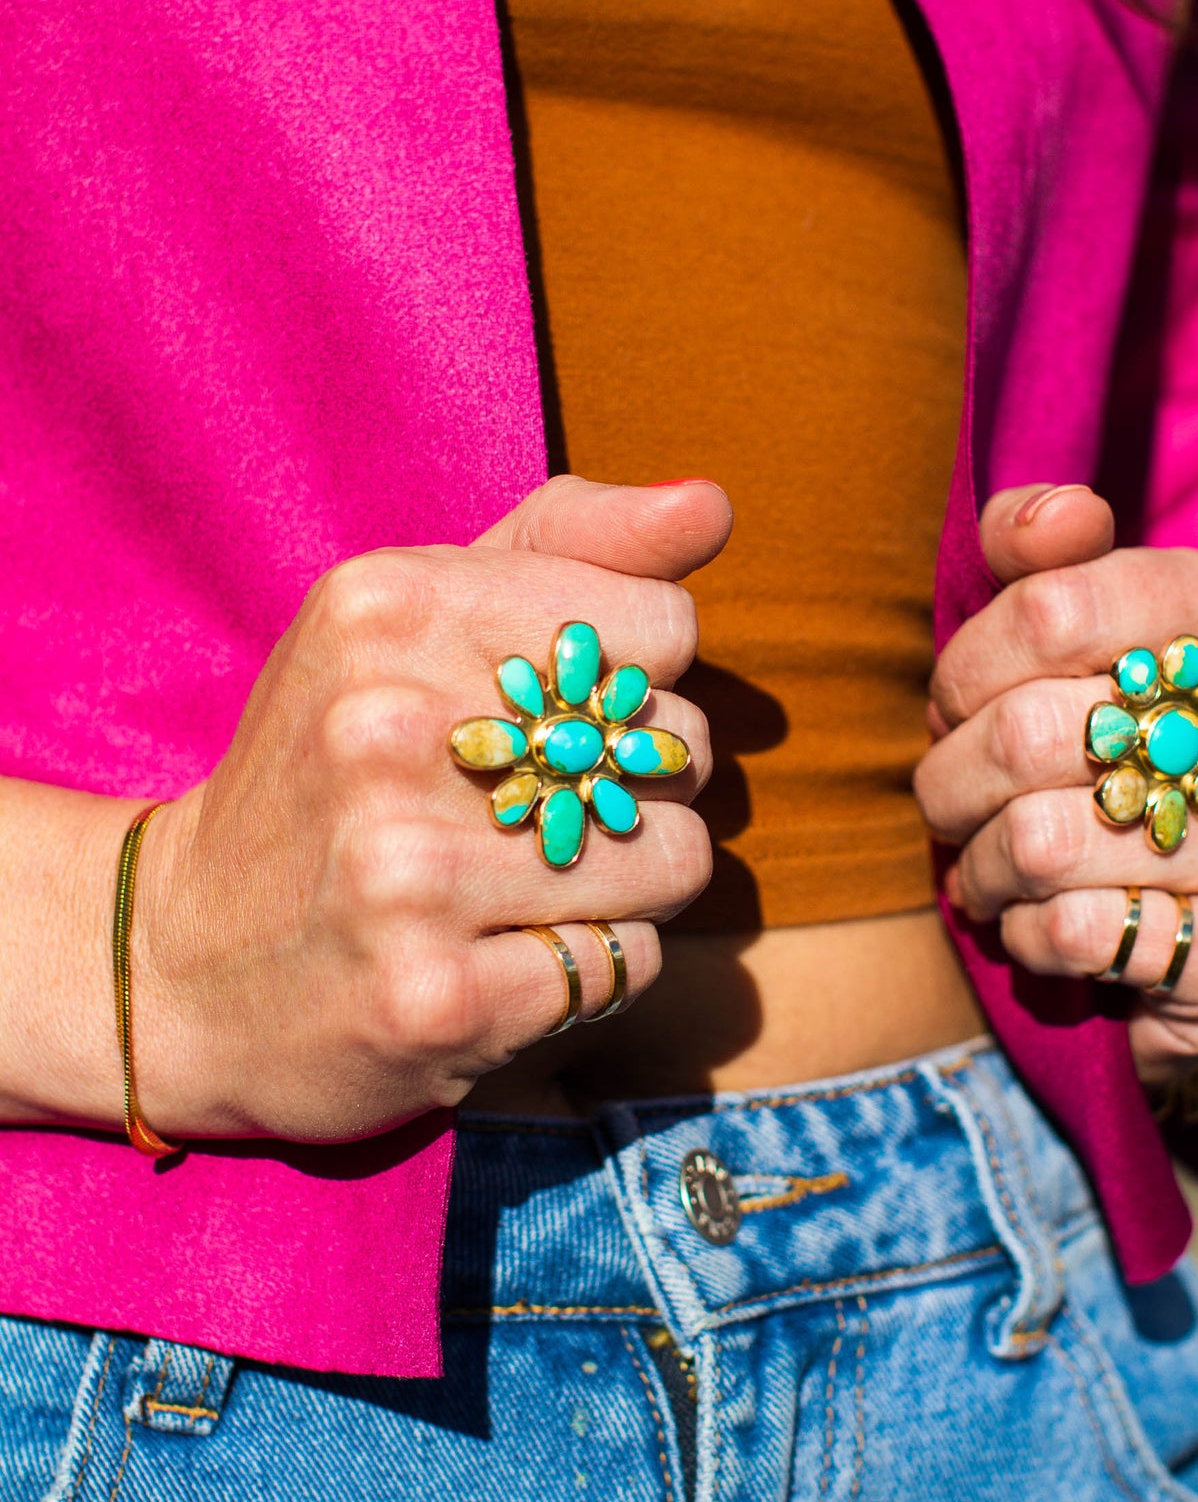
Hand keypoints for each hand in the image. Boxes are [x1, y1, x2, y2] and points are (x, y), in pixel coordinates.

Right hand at [129, 477, 731, 1140]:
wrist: (181, 964)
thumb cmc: (332, 766)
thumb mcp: (412, 614)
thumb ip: (571, 544)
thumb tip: (711, 504)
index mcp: (387, 607)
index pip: (663, 623)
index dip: (634, 679)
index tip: (550, 713)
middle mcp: (386, 729)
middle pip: (677, 741)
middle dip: (636, 785)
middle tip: (528, 812)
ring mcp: (405, 873)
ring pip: (671, 859)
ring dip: (626, 884)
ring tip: (522, 884)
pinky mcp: (434, 998)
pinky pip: (626, 962)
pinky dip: (590, 966)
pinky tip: (500, 953)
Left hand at [913, 484, 1197, 1082]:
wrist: (1178, 909)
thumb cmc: (1094, 742)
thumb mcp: (1062, 628)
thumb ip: (1038, 553)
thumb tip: (1052, 517)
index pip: (1047, 608)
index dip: (963, 672)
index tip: (954, 707)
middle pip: (1026, 732)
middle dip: (949, 779)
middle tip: (951, 801)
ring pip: (1039, 842)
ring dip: (979, 868)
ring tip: (989, 869)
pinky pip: (1080, 932)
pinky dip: (1027, 936)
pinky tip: (1044, 923)